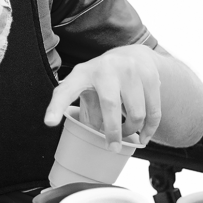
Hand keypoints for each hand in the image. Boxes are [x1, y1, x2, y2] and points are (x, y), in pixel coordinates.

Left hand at [44, 45, 161, 147]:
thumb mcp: (88, 90)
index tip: (49, 122)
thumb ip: (88, 111)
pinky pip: (153, 111)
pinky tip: (144, 136)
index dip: (56, 108)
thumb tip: (95, 133)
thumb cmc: (103, 79)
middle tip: (112, 147)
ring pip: (136, 112)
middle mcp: (106, 67)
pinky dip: (150, 129)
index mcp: (82, 74)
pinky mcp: (150, 75)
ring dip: (132, 129)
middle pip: (110, 106)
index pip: (65, 91)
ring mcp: (130, 69)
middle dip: (113, 132)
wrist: (133, 55)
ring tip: (127, 133)